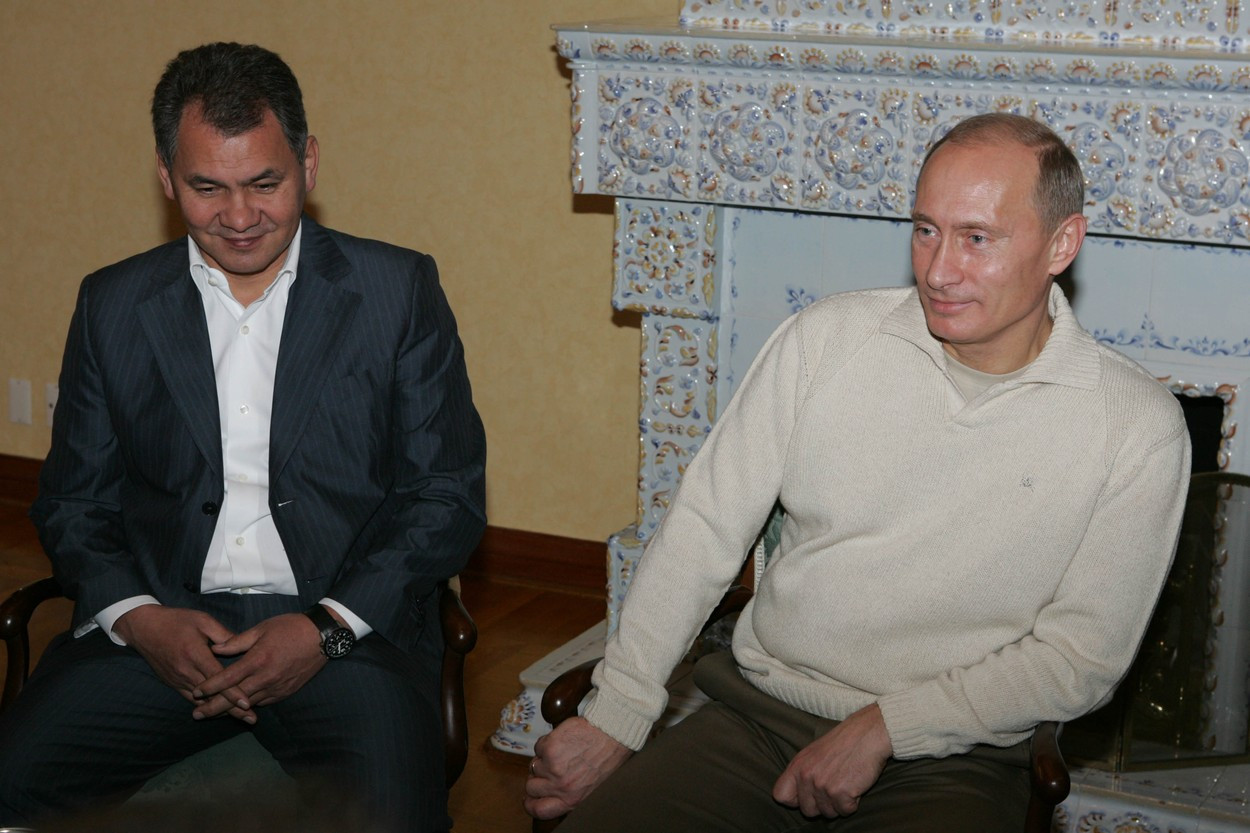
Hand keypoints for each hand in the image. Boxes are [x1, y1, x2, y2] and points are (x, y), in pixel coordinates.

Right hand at [113, 604, 255, 722]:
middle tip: (251, 719)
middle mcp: (186, 671)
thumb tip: (243, 646)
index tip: (247, 704)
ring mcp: (177, 679)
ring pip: (201, 701)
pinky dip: (205, 706)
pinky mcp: (172, 683)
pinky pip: (190, 699)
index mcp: (195, 654)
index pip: (218, 679)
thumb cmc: (177, 621)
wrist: (144, 628)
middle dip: (232, 708)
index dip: (232, 692)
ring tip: (240, 718)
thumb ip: (224, 635)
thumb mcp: (203, 621)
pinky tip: (218, 712)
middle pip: (212, 695)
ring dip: (220, 711)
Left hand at [192, 612, 326, 717]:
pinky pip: (263, 702)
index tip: (196, 691)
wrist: (321, 636)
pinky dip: (249, 706)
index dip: (210, 686)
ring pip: (248, 703)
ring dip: (229, 710)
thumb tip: (215, 648)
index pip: (228, 678)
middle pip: (235, 697)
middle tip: (196, 714)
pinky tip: (239, 708)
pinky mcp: (285, 691)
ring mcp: (277, 687)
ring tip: (212, 715)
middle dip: (213, 707)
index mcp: (258, 659)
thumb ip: (237, 641)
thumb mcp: (262, 628)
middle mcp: (266, 677)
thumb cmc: (290, 627)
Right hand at [524, 717, 632, 819]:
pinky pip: (538, 747)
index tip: (531, 797)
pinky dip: (547, 742)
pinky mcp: (550, 748)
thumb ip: (571, 795)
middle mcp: (562, 786)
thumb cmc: (608, 758)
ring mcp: (554, 767)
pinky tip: (563, 741)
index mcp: (572, 800)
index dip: (531, 803)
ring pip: (533, 765)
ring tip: (562, 752)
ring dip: (543, 759)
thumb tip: (552, 797)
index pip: (539, 810)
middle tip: (549, 768)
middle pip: (531, 787)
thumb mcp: (592, 788)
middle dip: (537, 777)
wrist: (614, 733)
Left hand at [773, 703, 891, 817]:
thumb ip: (803, 774)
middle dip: (822, 805)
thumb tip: (796, 798)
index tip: (807, 796)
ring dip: (839, 803)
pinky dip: (853, 803)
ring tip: (846, 782)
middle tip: (834, 788)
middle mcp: (806, 776)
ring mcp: (823, 785)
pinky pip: (845, 811)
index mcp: (797, 766)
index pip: (780, 795)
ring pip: (828, 813)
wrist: (867, 734)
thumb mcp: (813, 753)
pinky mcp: (841, 793)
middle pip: (807, 811)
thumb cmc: (843, 743)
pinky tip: (855, 785)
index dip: (794, 800)